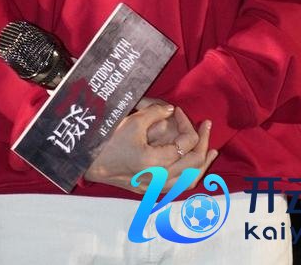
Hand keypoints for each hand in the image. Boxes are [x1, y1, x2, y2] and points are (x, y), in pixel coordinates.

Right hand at [84, 104, 217, 195]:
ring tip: (212, 151)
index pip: (185, 144)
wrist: (88, 162)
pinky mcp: (150, 191)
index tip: (178, 110)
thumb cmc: (107, 140)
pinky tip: (194, 167)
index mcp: (154, 162)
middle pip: (193, 163)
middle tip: (207, 126)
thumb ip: (156, 113)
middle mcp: (158, 179)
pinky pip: (179, 187)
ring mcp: (155, 188)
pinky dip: (191, 176)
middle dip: (203, 142)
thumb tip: (172, 110)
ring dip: (202, 163)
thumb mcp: (133, 121)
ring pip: (190, 180)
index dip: (186, 123)